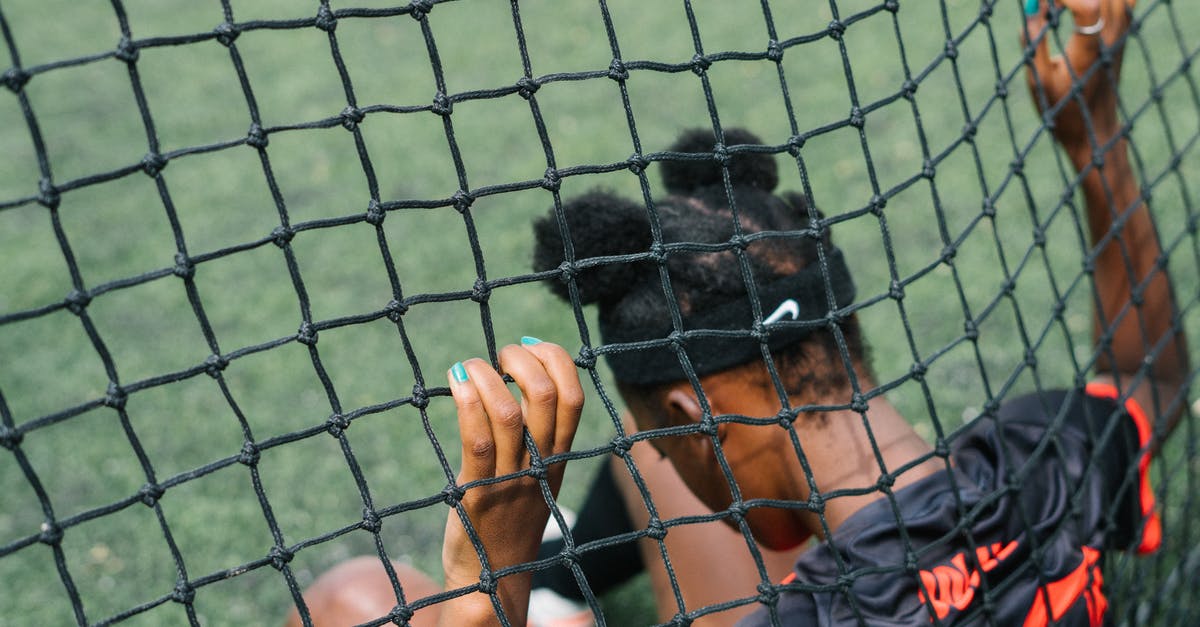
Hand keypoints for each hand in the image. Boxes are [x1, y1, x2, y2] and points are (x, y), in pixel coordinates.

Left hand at [439, 339, 582, 624]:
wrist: (494, 581)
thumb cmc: (508, 519)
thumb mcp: (535, 476)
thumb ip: (534, 436)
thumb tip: (521, 380)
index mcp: (558, 457)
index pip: (574, 396)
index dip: (555, 359)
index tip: (526, 348)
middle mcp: (541, 465)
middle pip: (547, 396)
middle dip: (521, 360)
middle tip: (496, 358)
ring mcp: (511, 480)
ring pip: (509, 412)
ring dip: (486, 376)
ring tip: (468, 367)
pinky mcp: (479, 494)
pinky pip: (477, 441)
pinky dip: (466, 402)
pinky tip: (455, 384)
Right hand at [1023, 0, 1135, 154]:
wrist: (1094, 128)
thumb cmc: (1062, 108)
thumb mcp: (1038, 79)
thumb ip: (1033, 41)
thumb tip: (1031, 7)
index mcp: (1088, 51)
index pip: (1088, 7)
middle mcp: (1111, 38)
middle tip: (1049, 3)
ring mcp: (1122, 33)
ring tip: (1062, 4)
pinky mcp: (1125, 32)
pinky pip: (1123, 0)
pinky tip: (1085, 6)